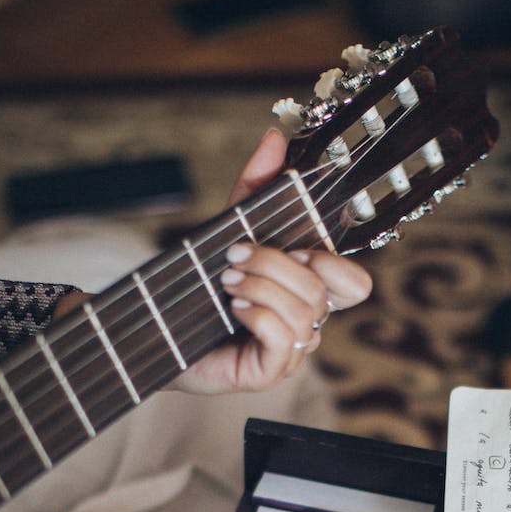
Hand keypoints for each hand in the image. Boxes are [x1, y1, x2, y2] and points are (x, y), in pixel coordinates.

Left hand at [171, 128, 371, 394]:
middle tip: (234, 256)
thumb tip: (275, 137)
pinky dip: (258, 314)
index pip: (355, 285)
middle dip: (275, 265)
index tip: (297, 247)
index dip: (335, 264)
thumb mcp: (228, 229)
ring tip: (225, 281)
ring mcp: (289, 354)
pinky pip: (283, 340)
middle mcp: (306, 326)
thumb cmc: (199, 286)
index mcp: (307, 294)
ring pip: (302, 315)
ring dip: (259, 287)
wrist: (155, 330)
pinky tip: (234, 308)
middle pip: (321, 292)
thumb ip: (254, 187)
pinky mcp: (267, 374)